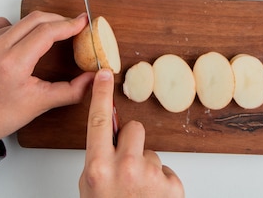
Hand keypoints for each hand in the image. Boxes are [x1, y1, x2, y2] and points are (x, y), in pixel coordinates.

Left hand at [0, 11, 94, 149]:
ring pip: (19, 21)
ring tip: (39, 44)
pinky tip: (16, 45)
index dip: (68, 25)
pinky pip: (1, 24)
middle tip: (70, 26)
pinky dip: (13, 30)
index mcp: (13, 64)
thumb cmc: (2, 113)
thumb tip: (93, 77)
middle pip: (35, 19)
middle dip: (57, 20)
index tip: (82, 22)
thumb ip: (72, 90)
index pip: (47, 32)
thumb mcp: (42, 103)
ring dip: (34, 28)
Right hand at [79, 69, 183, 197]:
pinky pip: (165, 170)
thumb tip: (110, 137)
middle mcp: (125, 167)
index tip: (104, 75)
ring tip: (138, 191)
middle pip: (134, 129)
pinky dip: (159, 182)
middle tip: (127, 164)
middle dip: (132, 142)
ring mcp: (150, 176)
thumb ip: (98, 160)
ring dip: (146, 166)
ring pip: (151, 152)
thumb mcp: (91, 187)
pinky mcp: (172, 185)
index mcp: (98, 167)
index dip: (101, 95)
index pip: (98, 121)